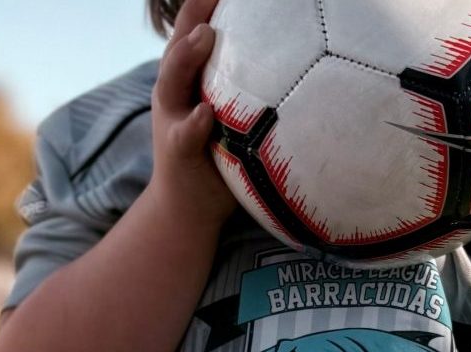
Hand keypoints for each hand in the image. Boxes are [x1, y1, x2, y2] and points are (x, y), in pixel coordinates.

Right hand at [145, 0, 235, 226]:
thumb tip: (299, 60)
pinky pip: (184, 135)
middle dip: (194, 16)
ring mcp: (171, 121)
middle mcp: (174, 94)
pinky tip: (204, 113)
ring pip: (172, 82)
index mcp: (190, 80)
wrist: (188, 210)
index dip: (206, 6)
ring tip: (205, 36)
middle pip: (178, 46)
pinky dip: (192, 124)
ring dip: (186, 58)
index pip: (195, 33)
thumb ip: (250, 88)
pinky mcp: (176, 152)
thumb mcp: (234, 115)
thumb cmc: (219, 158)